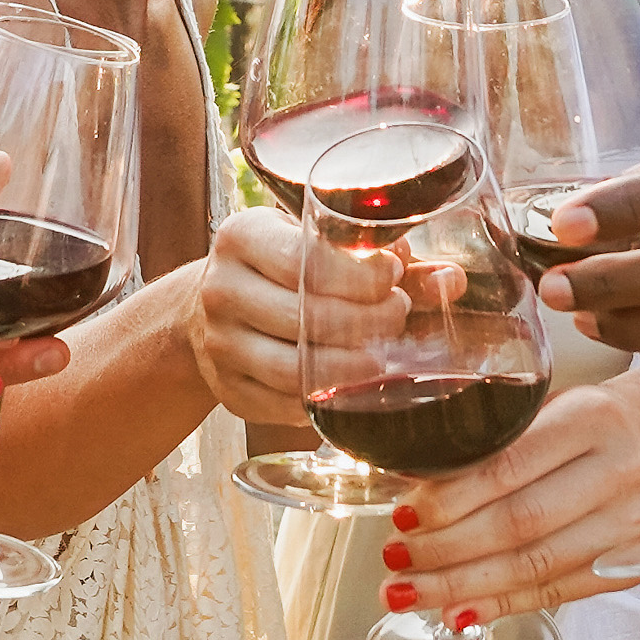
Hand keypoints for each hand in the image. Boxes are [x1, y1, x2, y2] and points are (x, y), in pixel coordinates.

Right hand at [185, 208, 405, 424]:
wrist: (211, 302)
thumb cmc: (274, 264)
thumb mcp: (306, 235)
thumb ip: (363, 248)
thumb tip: (427, 267)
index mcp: (241, 239)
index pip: (306, 261)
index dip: (360, 274)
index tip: (393, 276)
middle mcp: (221, 290)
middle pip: (306, 317)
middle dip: (368, 319)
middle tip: (396, 315)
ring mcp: (219, 344)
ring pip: (293, 369)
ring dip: (350, 367)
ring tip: (379, 356)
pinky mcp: (227, 388)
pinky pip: (282, 405)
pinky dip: (323, 401)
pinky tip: (348, 386)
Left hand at [392, 381, 639, 622]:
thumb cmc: (592, 423)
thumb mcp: (550, 408)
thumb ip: (494, 443)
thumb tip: (414, 488)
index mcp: (590, 419)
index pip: (507, 468)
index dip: (449, 500)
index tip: (402, 518)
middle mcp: (618, 471)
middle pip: (518, 523)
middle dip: (446, 550)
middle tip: (395, 560)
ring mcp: (632, 523)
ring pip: (535, 565)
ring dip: (464, 585)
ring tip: (411, 592)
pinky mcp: (635, 563)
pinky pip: (559, 592)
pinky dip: (503, 605)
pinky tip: (461, 610)